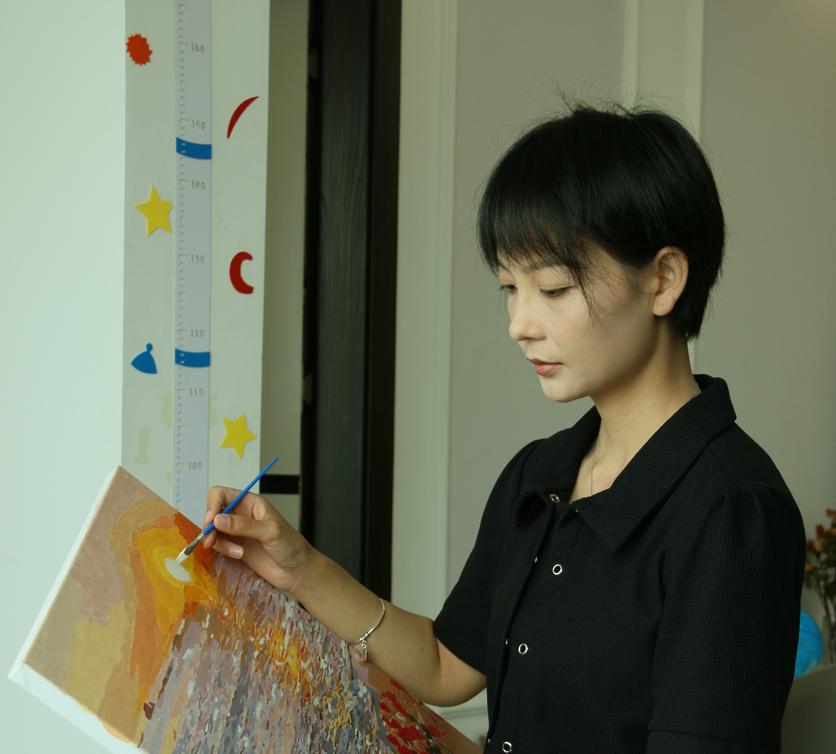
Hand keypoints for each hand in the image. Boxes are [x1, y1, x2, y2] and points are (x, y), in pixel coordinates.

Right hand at [201, 486, 315, 593]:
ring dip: (218, 541)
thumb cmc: (290, 545)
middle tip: (212, 540)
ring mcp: (237, 531)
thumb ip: (244, 525)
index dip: (212, 504)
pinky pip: (218, 544)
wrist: (296, 570)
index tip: (211, 520)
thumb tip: (218, 520)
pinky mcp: (234, 546)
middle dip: (210, 526)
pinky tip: (238, 555)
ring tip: (235, 552)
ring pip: (213, 530)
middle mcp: (241, 514)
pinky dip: (222, 550)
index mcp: (251, 503)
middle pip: (213, 512)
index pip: (221, 494)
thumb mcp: (270, 531)